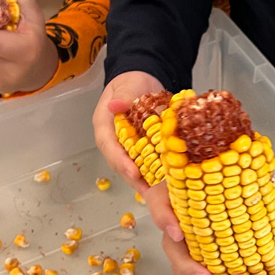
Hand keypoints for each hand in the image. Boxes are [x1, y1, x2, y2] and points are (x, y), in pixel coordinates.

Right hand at [92, 70, 165, 188]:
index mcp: (105, 126)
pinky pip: (147, 164)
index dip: (121, 161)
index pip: (109, 146)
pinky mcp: (142, 149)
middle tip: (149, 192)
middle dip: (134, 179)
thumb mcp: (128, 84)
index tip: (134, 173)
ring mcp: (128, 146)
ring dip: (146, 181)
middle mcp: (114, 140)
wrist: (142, 79)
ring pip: (134, 167)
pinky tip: (169, 183)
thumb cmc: (132, 81)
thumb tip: (116, 105)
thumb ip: (123, 95)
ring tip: (160, 195)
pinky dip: (156, 174)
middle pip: (120, 163)